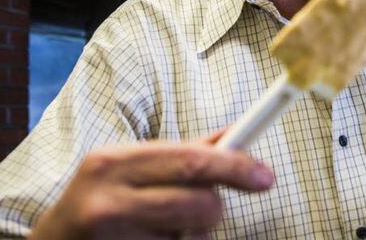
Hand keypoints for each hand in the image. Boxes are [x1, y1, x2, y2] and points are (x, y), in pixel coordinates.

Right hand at [28, 134, 273, 239]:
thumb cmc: (99, 200)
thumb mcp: (129, 168)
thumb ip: (183, 153)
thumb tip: (235, 135)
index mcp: (114, 161)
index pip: (191, 159)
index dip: (235, 167)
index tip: (265, 177)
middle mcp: (109, 198)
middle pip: (198, 203)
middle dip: (215, 208)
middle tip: (210, 209)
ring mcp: (113, 238)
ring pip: (190, 238)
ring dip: (194, 234)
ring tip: (166, 226)